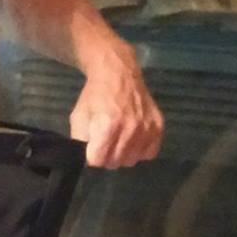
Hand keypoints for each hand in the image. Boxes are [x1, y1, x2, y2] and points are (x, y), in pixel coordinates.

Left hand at [69, 37, 162, 168]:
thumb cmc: (96, 95)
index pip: (98, 161)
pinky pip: (149, 153)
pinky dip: (140, 150)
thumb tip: (86, 159)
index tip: (93, 146)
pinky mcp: (158, 127)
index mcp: (107, 126)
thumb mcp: (78, 116)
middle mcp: (130, 129)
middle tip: (105, 141)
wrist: (118, 73)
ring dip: (123, 154)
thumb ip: (80, 140)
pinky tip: (133, 138)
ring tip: (119, 138)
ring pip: (131, 160)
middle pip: (115, 162)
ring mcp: (147, 128)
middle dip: (107, 156)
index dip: (92, 155)